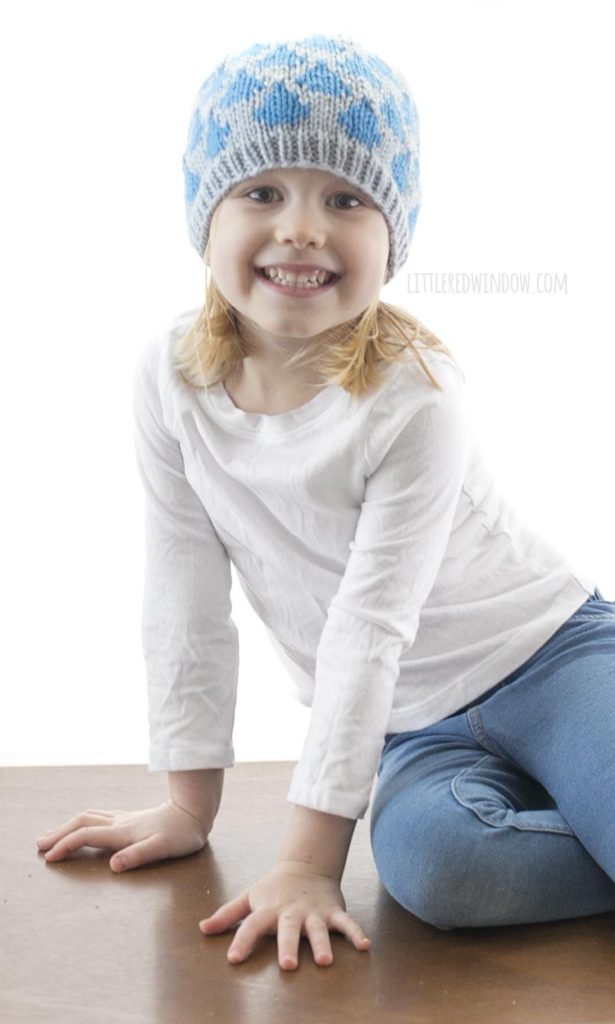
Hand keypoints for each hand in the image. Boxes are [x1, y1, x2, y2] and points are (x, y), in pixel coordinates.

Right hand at [36, 799, 209, 871]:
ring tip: (54, 834)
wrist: (194, 811)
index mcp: (123, 833)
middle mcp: (120, 823)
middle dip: (59, 833)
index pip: (86, 836)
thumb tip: (114, 865)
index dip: (66, 845)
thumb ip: (138, 856)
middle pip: (81, 823)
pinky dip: (83, 821)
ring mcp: (124, 818)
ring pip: (88, 817)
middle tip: (40, 845)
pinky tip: (84, 825)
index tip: (49, 857)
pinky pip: (99, 817)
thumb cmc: (182, 834)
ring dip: (68, 825)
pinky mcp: (131, 818)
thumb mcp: (163, 848)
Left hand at [199, 860, 370, 969]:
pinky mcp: (333, 910)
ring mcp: (314, 911)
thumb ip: (227, 914)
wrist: (306, 865)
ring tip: (325, 961)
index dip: (242, 941)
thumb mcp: (249, 897)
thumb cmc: (273, 888)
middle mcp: (291, 912)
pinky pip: (346, 922)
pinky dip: (356, 933)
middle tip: (288, 965)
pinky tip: (365, 946)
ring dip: (322, 943)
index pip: (252, 925)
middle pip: (288, 930)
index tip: (233, 958)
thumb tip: (202, 929)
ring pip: (318, 929)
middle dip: (288, 946)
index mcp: (269, 909)